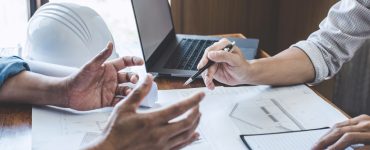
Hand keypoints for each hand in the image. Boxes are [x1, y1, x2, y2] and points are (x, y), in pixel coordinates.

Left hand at [63, 42, 143, 110]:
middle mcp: (112, 78)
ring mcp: (111, 89)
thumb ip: (102, 55)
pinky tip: (125, 101)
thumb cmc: (77, 77)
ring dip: (130, 90)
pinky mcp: (108, 100)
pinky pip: (119, 101)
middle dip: (134, 78)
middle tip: (135, 80)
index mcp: (109, 68)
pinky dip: (124, 101)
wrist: (68, 93)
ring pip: (126, 89)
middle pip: (129, 76)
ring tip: (129, 92)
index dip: (134, 61)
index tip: (141, 62)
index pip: (125, 62)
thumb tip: (110, 43)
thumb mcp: (90, 65)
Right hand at [87, 75, 203, 149]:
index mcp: (152, 120)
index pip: (179, 108)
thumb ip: (138, 92)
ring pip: (186, 134)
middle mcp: (160, 134)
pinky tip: (194, 135)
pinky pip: (181, 146)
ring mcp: (162, 145)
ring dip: (195, 124)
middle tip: (198, 104)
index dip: (193, 100)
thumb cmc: (115, 132)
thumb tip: (148, 78)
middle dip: (196, 111)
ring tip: (198, 116)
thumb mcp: (124, 108)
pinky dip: (190, 140)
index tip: (201, 94)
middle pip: (187, 122)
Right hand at [197, 38, 250, 89]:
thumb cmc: (242, 66)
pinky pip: (206, 74)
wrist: (244, 75)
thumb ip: (224, 56)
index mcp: (223, 45)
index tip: (204, 65)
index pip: (211, 50)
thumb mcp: (235, 60)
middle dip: (205, 69)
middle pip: (205, 59)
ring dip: (206, 77)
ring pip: (204, 68)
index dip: (206, 57)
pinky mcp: (212, 68)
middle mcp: (217, 52)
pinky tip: (211, 86)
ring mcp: (213, 60)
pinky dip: (207, 81)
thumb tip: (211, 54)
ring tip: (210, 84)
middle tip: (207, 78)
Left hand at [312, 114, 369, 149]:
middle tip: (314, 148)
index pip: (337, 127)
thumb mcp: (365, 131)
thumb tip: (332, 141)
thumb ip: (352, 133)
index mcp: (361, 120)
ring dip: (334, 146)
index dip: (324, 136)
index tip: (316, 144)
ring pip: (348, 136)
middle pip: (339, 131)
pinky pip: (362, 147)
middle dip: (324, 141)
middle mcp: (365, 124)